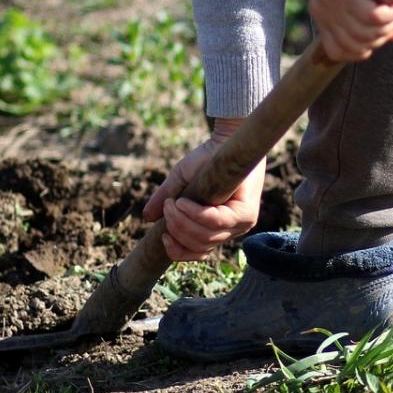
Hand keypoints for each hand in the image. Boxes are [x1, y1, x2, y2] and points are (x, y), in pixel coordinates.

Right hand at [142, 118, 265, 260]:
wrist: (225, 139)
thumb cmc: (205, 159)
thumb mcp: (180, 182)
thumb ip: (165, 200)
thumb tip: (147, 218)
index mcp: (217, 229)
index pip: (198, 253)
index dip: (178, 251)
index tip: (163, 236)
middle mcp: (232, 231)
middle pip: (199, 246)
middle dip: (176, 229)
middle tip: (167, 208)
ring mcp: (241, 224)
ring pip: (206, 237)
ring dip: (182, 221)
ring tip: (173, 203)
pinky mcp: (246, 214)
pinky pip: (215, 222)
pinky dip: (194, 214)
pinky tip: (182, 202)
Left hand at [308, 0, 392, 62]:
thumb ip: (382, 21)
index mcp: (321, 15)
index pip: (338, 52)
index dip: (364, 49)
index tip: (382, 31)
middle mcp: (321, 10)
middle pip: (356, 45)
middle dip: (382, 36)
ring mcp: (331, 0)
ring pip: (366, 33)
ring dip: (390, 25)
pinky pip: (373, 17)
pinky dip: (392, 14)